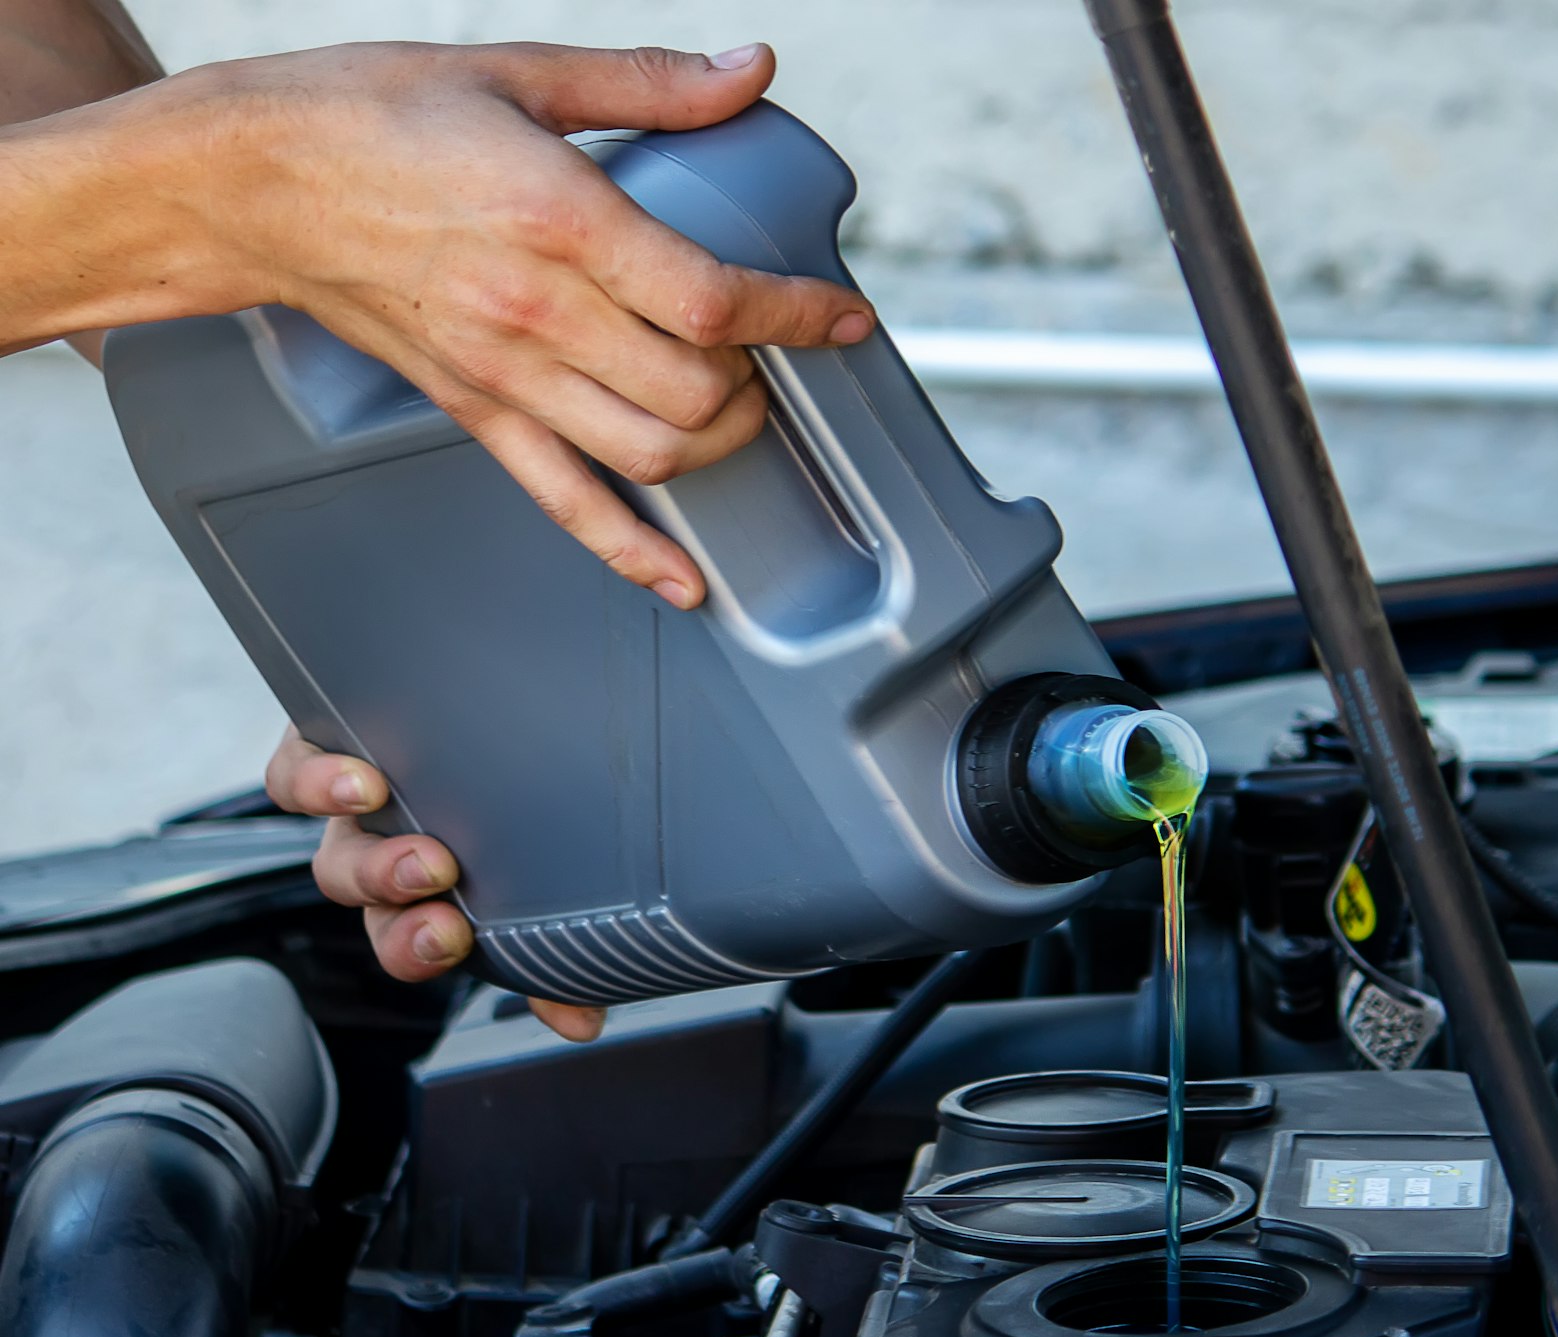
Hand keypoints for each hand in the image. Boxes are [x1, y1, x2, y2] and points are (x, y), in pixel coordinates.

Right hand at [3, 39, 875, 603]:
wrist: (248, 181)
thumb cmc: (373, 116)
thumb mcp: (519, 73)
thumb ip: (648, 84)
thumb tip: (752, 72)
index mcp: (560, 220)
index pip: (713, 296)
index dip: (797, 316)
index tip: (845, 317)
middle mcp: (537, 313)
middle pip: (695, 391)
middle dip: (761, 379)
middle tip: (773, 348)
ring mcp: (504, 376)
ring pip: (648, 454)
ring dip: (718, 447)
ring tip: (737, 409)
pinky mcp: (474, 413)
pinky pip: (564, 502)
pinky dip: (632, 551)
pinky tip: (682, 579)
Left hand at [265, 726, 605, 1041]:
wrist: (467, 648)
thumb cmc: (521, 744)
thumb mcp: (548, 827)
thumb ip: (563, 930)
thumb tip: (583, 1026)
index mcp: (436, 879)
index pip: (427, 946)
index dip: (462, 975)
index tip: (524, 991)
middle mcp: (391, 844)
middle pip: (379, 912)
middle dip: (409, 934)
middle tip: (449, 927)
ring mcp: (358, 795)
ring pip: (344, 860)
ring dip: (380, 875)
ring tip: (427, 861)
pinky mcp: (323, 736)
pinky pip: (293, 778)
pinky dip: (318, 789)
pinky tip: (361, 785)